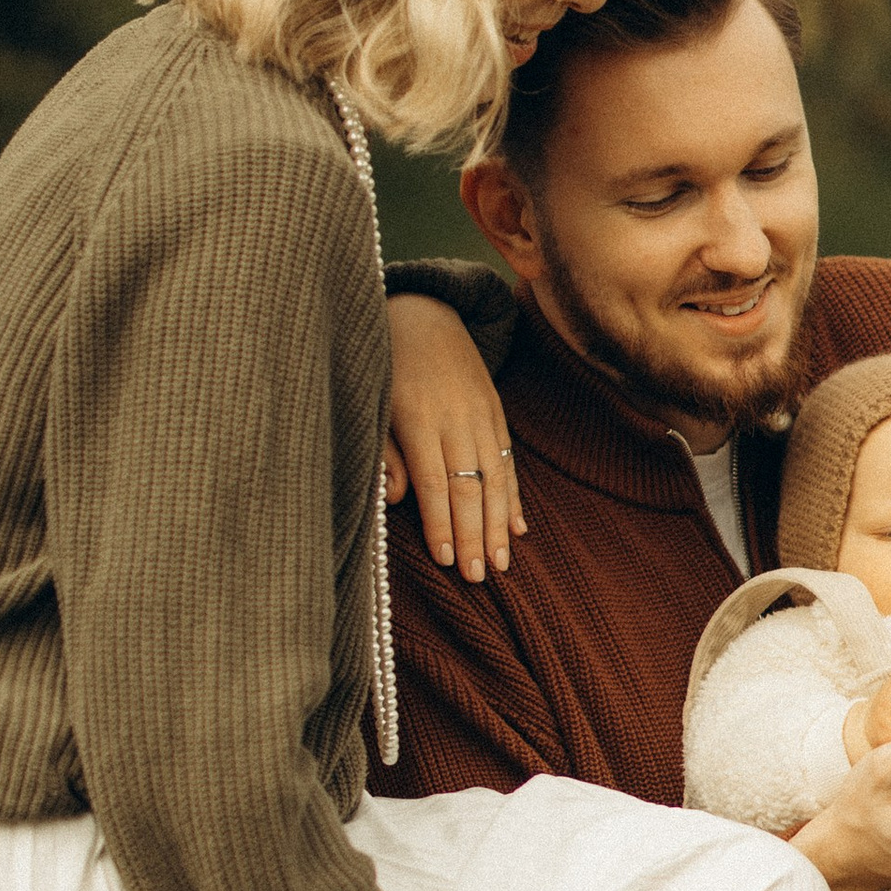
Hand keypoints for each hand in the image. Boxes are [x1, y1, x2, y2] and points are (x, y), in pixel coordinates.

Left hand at [386, 293, 522, 581]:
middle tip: (480, 577)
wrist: (423, 313)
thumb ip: (384, 452)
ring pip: (495, 479)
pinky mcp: (496, 412)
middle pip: (470, 487)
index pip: (435, 483)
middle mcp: (457, 418)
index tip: (447, 561)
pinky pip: (507, 462)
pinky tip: (518, 528)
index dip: (442, 525)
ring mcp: (482, 415)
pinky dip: (513, 496)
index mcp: (419, 418)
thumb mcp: (372, 402)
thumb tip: (394, 499)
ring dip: (499, 525)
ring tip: (502, 563)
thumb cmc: (385, 365)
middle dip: (474, 535)